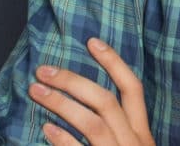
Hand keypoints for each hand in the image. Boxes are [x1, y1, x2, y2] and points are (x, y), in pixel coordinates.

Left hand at [29, 37, 154, 145]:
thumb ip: (118, 129)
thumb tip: (89, 100)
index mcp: (142, 133)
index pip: (133, 88)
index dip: (114, 63)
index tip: (92, 42)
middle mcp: (133, 141)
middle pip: (106, 102)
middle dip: (73, 82)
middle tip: (44, 71)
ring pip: (92, 123)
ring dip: (61, 104)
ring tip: (37, 91)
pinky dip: (63, 138)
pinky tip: (47, 127)